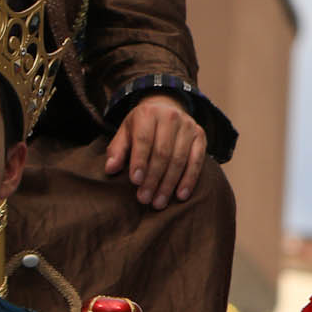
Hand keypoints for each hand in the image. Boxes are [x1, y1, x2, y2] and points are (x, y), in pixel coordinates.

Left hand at [103, 92, 205, 209]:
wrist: (166, 108)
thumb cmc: (142, 126)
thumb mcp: (125, 132)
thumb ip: (117, 150)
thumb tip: (110, 169)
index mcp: (148, 113)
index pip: (144, 139)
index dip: (140, 161)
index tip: (135, 182)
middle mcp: (171, 116)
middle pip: (162, 152)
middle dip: (153, 178)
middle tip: (145, 199)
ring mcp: (188, 126)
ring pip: (179, 159)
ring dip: (169, 184)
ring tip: (159, 202)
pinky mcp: (201, 135)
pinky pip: (197, 160)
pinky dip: (189, 179)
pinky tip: (181, 195)